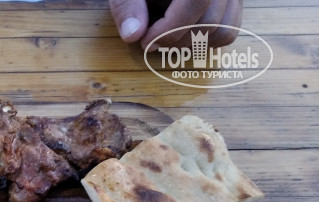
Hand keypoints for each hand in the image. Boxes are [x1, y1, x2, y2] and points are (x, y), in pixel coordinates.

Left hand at [109, 0, 243, 49]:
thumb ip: (128, 4)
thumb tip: (133, 34)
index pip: (196, 1)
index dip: (170, 28)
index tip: (146, 41)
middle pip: (210, 20)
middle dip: (176, 39)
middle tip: (150, 37)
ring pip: (223, 29)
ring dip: (190, 41)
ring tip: (165, 31)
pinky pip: (230, 28)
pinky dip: (205, 38)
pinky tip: (181, 31)